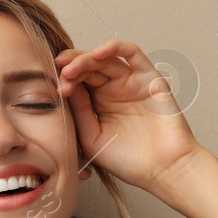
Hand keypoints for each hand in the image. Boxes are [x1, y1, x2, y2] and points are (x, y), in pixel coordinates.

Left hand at [55, 39, 200, 194]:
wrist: (162, 170)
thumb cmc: (129, 161)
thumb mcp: (92, 137)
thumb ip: (80, 111)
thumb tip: (65, 86)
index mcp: (99, 103)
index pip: (78, 81)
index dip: (65, 80)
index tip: (55, 88)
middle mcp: (114, 89)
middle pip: (89, 67)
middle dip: (72, 67)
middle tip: (60, 73)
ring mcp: (132, 82)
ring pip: (106, 59)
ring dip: (86, 59)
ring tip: (71, 67)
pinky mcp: (149, 78)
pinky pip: (133, 54)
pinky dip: (115, 47)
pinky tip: (98, 53)